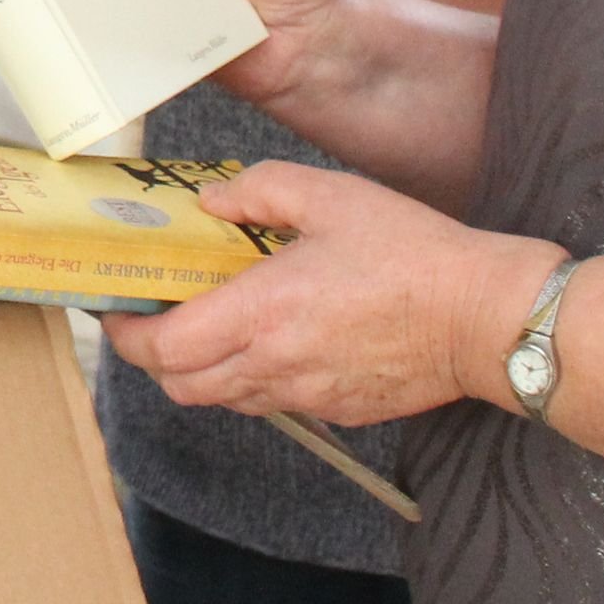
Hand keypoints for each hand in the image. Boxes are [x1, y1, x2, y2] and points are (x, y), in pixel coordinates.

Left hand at [100, 161, 560, 426]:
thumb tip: (211, 205)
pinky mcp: (338, 411)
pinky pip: (273, 404)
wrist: (484, 316)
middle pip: (181, 385)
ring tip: (215, 324)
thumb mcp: (331, 196)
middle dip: (156, 357)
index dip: (127, 336)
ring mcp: (307, 395)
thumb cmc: (413, 253)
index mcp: (263, 313)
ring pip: (224, 399)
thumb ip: (259, 193)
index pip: (164, 348)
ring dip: (204, 369)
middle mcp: (275, 365)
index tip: (119, 311)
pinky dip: (254, 380)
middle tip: (159, 316)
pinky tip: (275, 340)